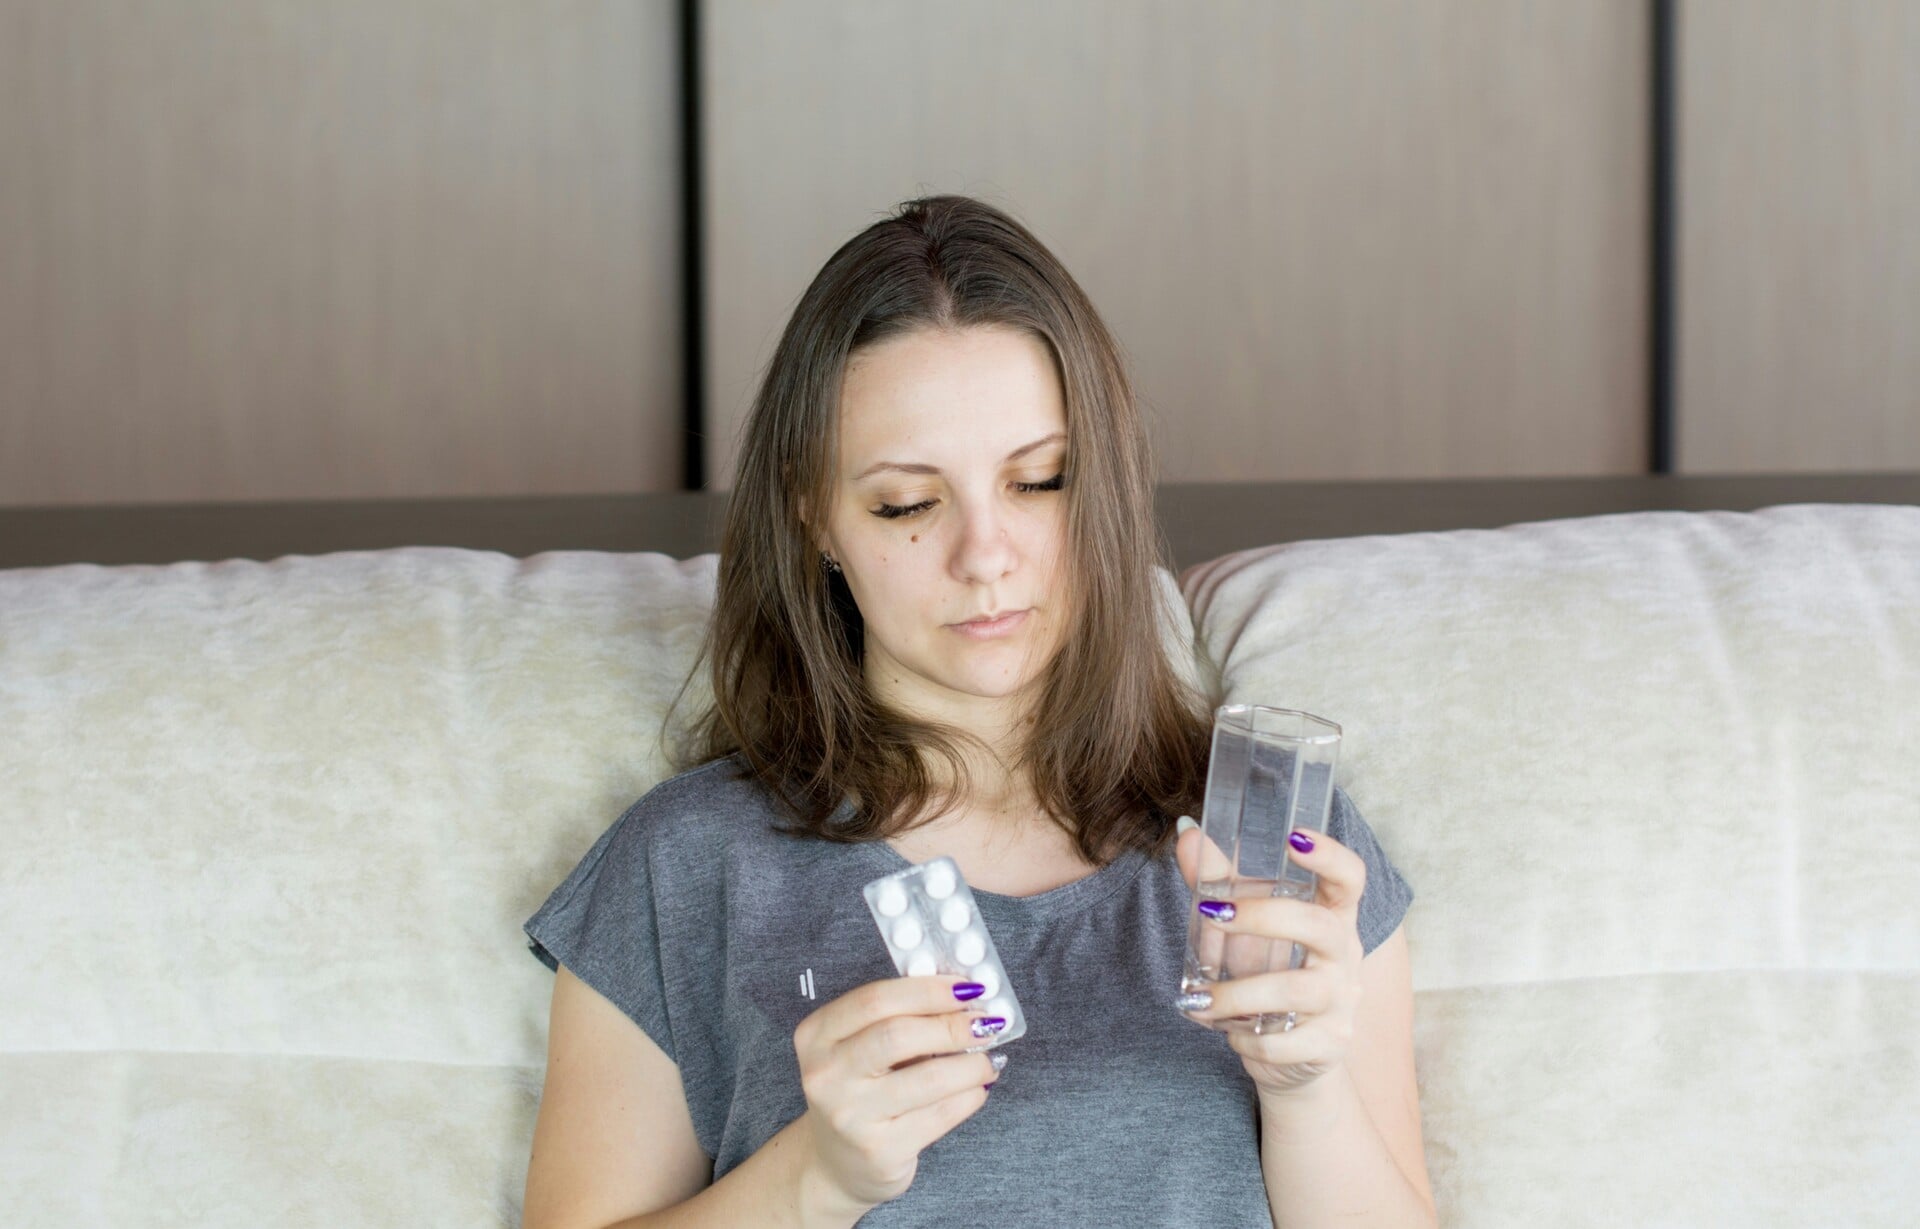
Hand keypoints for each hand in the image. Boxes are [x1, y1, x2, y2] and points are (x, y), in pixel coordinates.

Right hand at [791, 973, 1005, 1209]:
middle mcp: (826, 1075)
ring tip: (989, 1058)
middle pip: (898, 1035)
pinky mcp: (880, 1151)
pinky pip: (941, 1114)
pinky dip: (970, 1095)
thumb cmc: (860, 1090)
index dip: (928, 990)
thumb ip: (900, 1017)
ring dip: (972, 1064)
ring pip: (929, 1078)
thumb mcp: (859, 1047)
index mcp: (817, 1035)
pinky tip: (978, 1088)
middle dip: (952, 1025)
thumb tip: (965, 997)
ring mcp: (851, 1116)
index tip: (967, 988)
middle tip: (986, 1023)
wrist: (838, 1162)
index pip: (874, 999)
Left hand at [1173, 818, 1366, 1099]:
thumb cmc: (1268, 975)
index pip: (1349, 879)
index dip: (1330, 856)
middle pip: (1319, 925)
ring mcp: (1342, 1001)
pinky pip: (1283, 1042)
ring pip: (1295, 990)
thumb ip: (1220, 881)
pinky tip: (1229, 1032)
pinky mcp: (1330, 1044)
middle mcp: (1345, 954)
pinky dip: (1245, 1038)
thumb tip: (1186, 832)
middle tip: (1212, 913)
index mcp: (1332, 916)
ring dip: (1236, 994)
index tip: (1295, 836)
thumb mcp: (1245, 928)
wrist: (1292, 1055)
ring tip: (1199, 1001)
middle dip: (1262, 917)